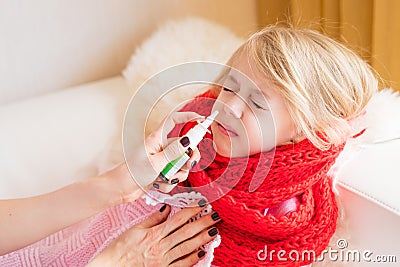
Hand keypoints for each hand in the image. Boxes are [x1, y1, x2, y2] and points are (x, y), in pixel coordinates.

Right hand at [88, 200, 220, 266]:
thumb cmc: (119, 249)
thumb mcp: (134, 230)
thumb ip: (152, 219)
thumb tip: (166, 208)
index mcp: (154, 234)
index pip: (178, 219)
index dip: (192, 210)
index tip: (202, 204)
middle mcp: (161, 246)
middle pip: (187, 231)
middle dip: (203, 222)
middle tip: (216, 216)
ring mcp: (163, 260)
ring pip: (187, 247)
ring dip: (202, 238)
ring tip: (214, 230)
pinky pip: (181, 265)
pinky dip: (192, 258)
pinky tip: (202, 251)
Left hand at [127, 112, 203, 192]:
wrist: (120, 189)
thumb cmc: (131, 173)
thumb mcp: (155, 163)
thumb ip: (173, 152)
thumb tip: (188, 140)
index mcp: (157, 138)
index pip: (173, 120)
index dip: (187, 116)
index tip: (201, 119)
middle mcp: (162, 147)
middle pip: (185, 146)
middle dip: (189, 158)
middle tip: (188, 164)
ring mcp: (163, 160)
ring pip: (182, 164)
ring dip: (177, 174)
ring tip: (166, 178)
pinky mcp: (163, 172)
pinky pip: (175, 176)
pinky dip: (169, 183)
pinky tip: (158, 185)